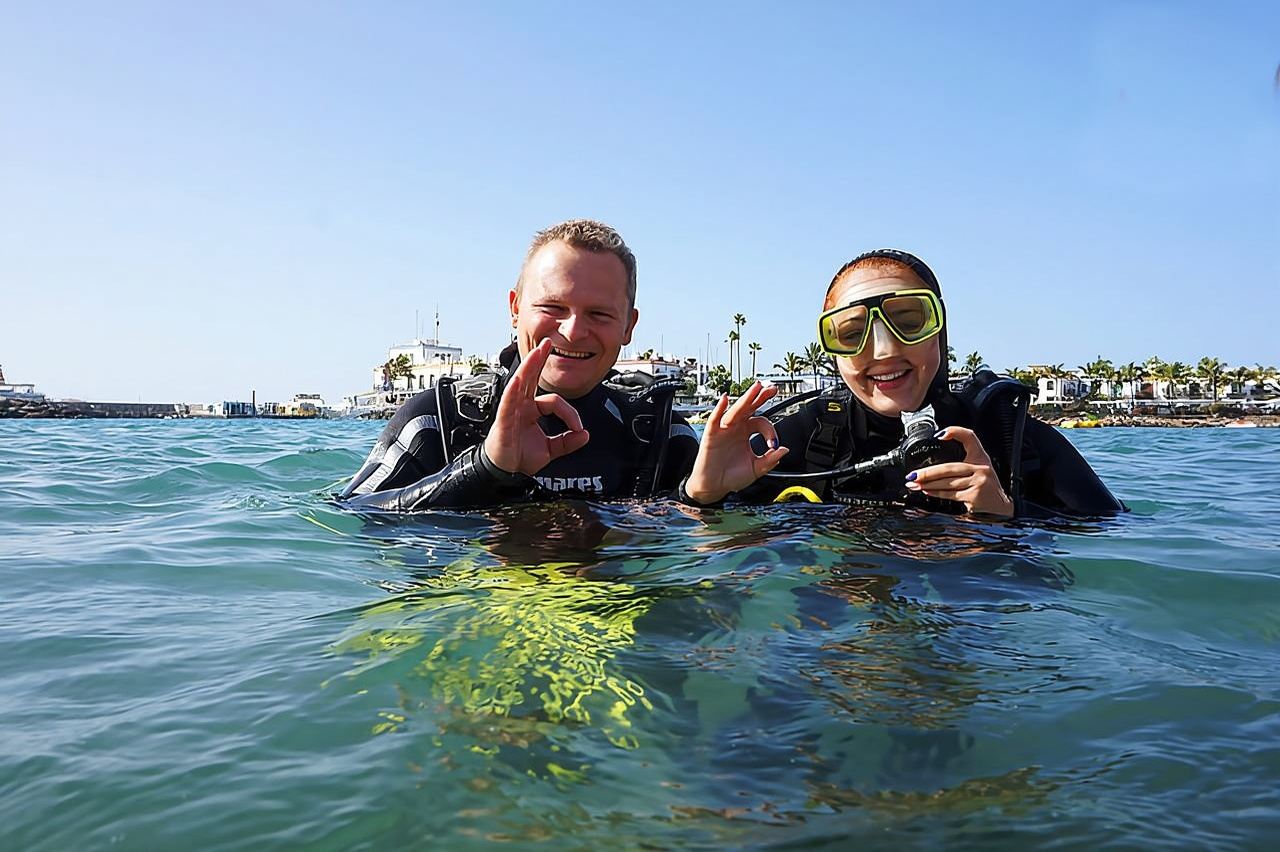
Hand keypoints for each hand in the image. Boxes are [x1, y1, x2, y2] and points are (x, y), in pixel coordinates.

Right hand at [483, 339, 589, 474]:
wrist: (505, 472)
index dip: (570, 413)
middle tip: (546, 342)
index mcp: (532, 409)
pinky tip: (518, 380)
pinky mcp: (503, 420)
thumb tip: (586, 435)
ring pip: (520, 384)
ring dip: (529, 367)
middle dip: (538, 359)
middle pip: (531, 377)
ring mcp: (511, 410)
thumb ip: (568, 442)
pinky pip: (508, 403)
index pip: (554, 401)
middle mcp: (521, 405)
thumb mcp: (550, 449)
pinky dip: (513, 391)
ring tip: (536, 352)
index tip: (579, 428)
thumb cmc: (520, 456)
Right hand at [684, 382, 788, 503]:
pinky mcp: (711, 435)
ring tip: (756, 388)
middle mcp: (736, 427)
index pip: (762, 422)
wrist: (714, 487)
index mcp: (747, 432)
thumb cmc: (732, 477)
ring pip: (736, 410)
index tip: (773, 444)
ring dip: (746, 398)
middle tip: (772, 388)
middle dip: (761, 397)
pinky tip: (724, 399)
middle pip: (750, 408)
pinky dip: (719, 409)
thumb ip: (770, 460)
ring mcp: (724, 429)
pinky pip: (715, 419)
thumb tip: (784, 450)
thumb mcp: (756, 469)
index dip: (770, 430)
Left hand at [904, 426, 1013, 517]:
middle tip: (912, 475)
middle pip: (949, 468)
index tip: (939, 435)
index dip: (955, 432)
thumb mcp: (979, 466)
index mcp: (980, 457)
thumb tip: (935, 458)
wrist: (1001, 507)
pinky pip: (950, 494)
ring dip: (928, 484)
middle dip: (928, 473)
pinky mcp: (974, 496)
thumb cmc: (985, 485)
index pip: (970, 437)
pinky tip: (927, 491)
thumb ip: (963, 459)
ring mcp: (978, 482)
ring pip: (947, 483)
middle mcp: (981, 467)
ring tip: (915, 484)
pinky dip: (936, 493)